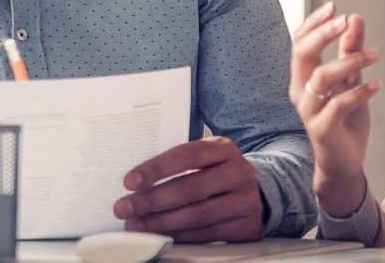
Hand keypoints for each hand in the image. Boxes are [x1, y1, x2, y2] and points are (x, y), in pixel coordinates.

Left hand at [114, 137, 265, 241]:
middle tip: (125, 208)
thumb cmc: (219, 174)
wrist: (259, 192)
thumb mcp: (207, 159)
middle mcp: (239, 172)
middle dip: (152, 200)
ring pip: (198, 214)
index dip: (156, 169)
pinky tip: (162, 235)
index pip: (187, 156)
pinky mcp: (247, 226)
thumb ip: (179, 165)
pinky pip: (208, 234)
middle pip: (190, 188)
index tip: (130, 181)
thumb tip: (137, 184)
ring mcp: (246, 200)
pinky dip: (181, 236)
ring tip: (138, 225)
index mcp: (224, 149)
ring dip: (162, 222)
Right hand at [289, 2, 381, 216]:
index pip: (299, 42)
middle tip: (346, 20)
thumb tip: (354, 18)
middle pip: (302, 54)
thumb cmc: (345, 119)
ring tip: (376, 55)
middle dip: (323, 34)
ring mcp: (309, 111)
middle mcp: (300, 92)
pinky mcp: (322, 129)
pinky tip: (378, 84)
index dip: (313, 23)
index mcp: (302, 77)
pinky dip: (360, 91)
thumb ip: (351, 52)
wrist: (344, 163)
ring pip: (321, 77)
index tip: (335, 6)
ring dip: (350, 61)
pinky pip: (338, 104)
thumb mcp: (351, 81)